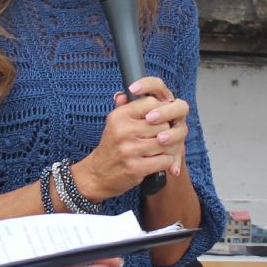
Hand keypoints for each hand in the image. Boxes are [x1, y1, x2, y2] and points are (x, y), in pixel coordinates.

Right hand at [73, 77, 190, 200]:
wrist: (97, 174)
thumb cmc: (111, 146)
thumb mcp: (114, 123)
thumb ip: (124, 106)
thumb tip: (127, 92)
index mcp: (119, 116)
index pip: (151, 103)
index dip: (161, 110)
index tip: (160, 118)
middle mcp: (123, 131)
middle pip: (162, 124)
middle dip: (167, 131)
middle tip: (163, 136)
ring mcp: (130, 150)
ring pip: (165, 142)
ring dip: (168, 147)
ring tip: (162, 149)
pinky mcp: (136, 168)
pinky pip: (164, 160)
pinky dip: (166, 161)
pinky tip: (159, 160)